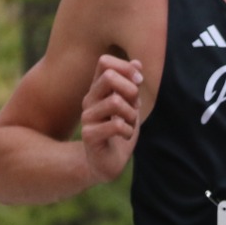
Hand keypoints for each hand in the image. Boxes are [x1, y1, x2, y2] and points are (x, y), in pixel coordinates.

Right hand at [80, 55, 142, 181]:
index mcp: (98, 89)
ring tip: (130, 123)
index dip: (126, 67)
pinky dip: (128, 131)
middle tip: (135, 106)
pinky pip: (116, 125)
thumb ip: (132, 86)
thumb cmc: (119, 132)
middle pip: (109, 77)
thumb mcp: (130, 106)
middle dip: (131, 90)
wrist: (107, 162)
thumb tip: (138, 62)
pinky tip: (125, 135)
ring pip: (115, 101)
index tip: (139, 81)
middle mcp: (89, 100)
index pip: (105, 62)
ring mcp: (87, 117)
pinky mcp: (89, 135)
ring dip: (131, 114)